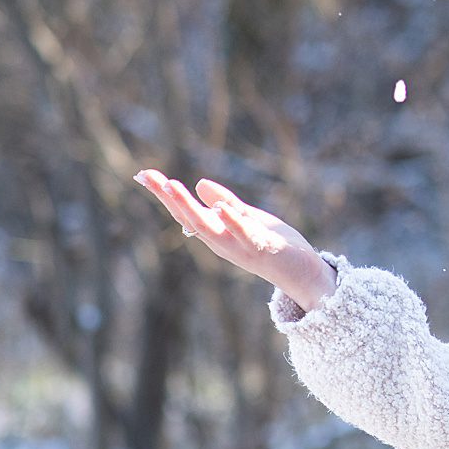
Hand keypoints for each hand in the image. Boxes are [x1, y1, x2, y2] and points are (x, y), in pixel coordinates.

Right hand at [134, 169, 336, 309]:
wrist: (304, 274)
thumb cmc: (276, 246)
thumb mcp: (250, 218)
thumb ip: (227, 203)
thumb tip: (199, 184)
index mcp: (218, 233)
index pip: (186, 212)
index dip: (166, 195)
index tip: (144, 175)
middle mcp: (222, 242)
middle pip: (190, 218)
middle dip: (169, 198)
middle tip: (150, 177)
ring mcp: (239, 247)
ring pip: (209, 227)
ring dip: (189, 208)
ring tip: (172, 186)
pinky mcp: (261, 249)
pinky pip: (244, 235)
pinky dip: (232, 222)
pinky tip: (222, 208)